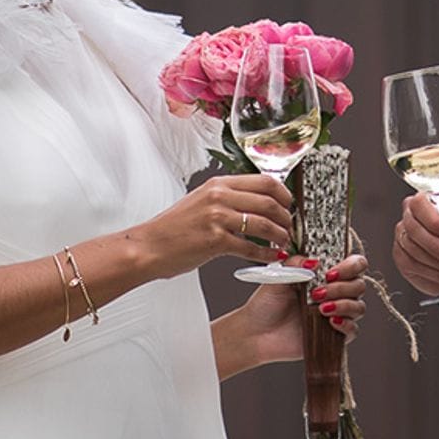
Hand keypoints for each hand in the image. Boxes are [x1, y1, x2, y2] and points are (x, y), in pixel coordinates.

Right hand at [136, 173, 293, 277]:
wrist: (148, 246)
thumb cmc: (172, 228)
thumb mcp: (201, 200)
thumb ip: (227, 198)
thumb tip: (255, 203)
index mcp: (218, 184)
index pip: (264, 181)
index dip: (284, 194)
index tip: (289, 205)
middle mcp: (219, 196)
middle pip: (269, 201)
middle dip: (286, 217)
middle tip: (290, 227)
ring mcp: (217, 217)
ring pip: (264, 224)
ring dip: (280, 235)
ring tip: (283, 243)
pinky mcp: (215, 240)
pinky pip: (251, 247)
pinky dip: (266, 254)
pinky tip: (270, 258)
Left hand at [236, 255, 371, 362]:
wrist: (256, 332)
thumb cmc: (266, 304)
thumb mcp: (278, 276)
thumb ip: (295, 263)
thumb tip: (314, 261)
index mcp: (325, 274)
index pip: (354, 264)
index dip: (350, 266)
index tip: (331, 272)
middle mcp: (334, 292)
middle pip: (359, 285)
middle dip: (342, 287)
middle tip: (319, 292)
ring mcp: (336, 313)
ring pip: (359, 307)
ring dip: (344, 305)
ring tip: (321, 308)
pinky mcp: (334, 335)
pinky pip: (353, 330)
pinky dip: (346, 325)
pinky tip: (331, 321)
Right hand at [392, 193, 438, 297]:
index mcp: (425, 204)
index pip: (419, 204)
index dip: (434, 220)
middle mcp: (410, 219)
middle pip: (414, 230)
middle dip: (438, 247)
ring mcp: (403, 240)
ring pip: (413, 251)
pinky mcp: (403, 260)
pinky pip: (413, 267)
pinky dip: (433, 274)